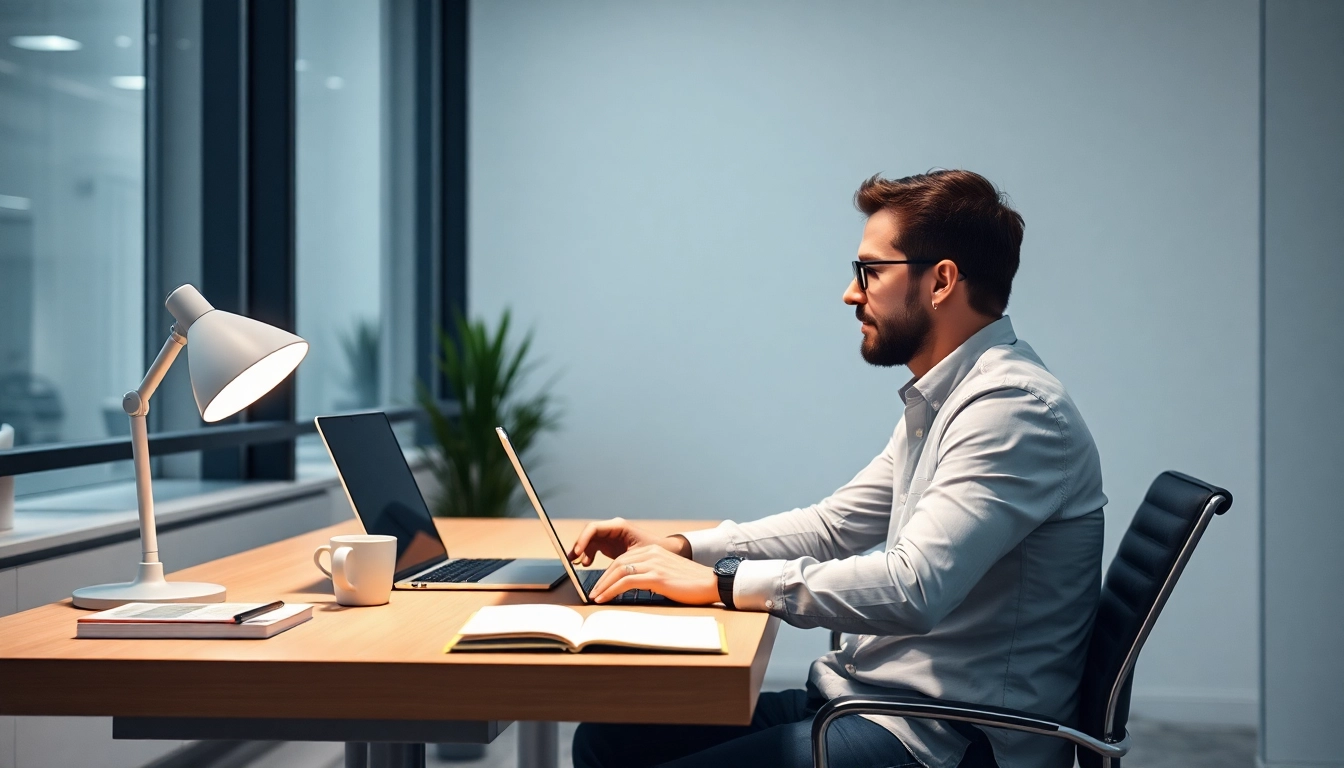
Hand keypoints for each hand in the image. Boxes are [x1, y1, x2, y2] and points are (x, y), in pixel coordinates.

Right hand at [569, 517, 689, 565]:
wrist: (666, 551)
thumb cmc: (655, 550)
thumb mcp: (639, 555)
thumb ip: (624, 561)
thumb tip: (614, 572)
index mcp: (619, 526)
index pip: (594, 528)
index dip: (583, 539)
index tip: (578, 553)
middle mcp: (612, 529)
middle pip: (588, 534)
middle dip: (579, 545)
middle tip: (573, 559)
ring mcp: (610, 536)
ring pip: (589, 541)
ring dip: (581, 551)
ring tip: (577, 563)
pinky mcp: (609, 544)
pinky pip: (593, 547)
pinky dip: (587, 555)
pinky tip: (586, 564)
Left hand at [589, 545, 718, 604]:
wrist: (711, 583)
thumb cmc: (691, 584)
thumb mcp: (667, 574)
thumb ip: (650, 575)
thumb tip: (632, 587)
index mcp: (653, 550)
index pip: (623, 559)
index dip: (608, 573)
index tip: (600, 585)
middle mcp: (652, 553)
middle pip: (618, 563)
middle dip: (602, 579)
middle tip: (593, 593)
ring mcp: (654, 563)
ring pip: (619, 571)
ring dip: (604, 585)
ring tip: (596, 597)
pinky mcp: (657, 576)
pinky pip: (626, 581)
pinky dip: (612, 590)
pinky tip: (605, 598)